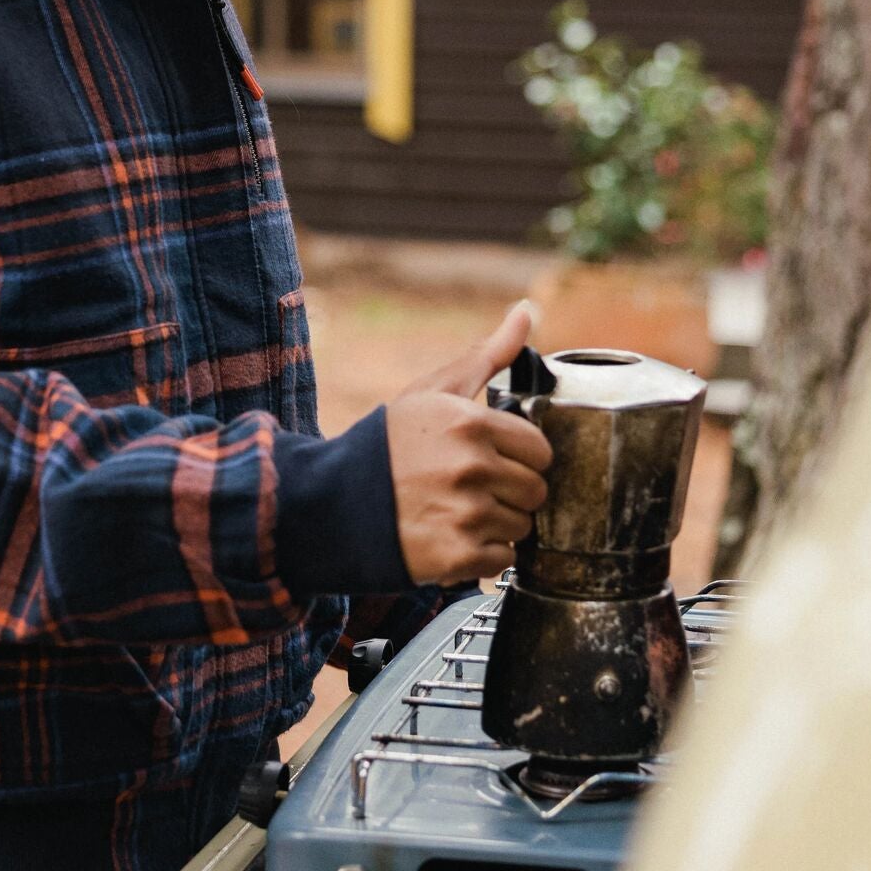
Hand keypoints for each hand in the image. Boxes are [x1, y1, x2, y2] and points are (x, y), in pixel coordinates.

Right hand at [385, 300, 552, 585]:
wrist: (331, 504)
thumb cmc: (386, 445)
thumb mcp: (433, 392)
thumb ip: (488, 355)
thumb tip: (528, 311)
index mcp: (471, 424)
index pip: (540, 450)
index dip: (519, 457)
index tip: (492, 459)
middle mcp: (472, 468)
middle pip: (535, 490)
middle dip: (510, 491)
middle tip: (472, 488)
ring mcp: (466, 515)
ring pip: (521, 527)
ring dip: (497, 524)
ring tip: (457, 512)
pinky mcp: (457, 557)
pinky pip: (503, 560)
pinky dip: (483, 555)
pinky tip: (451, 537)